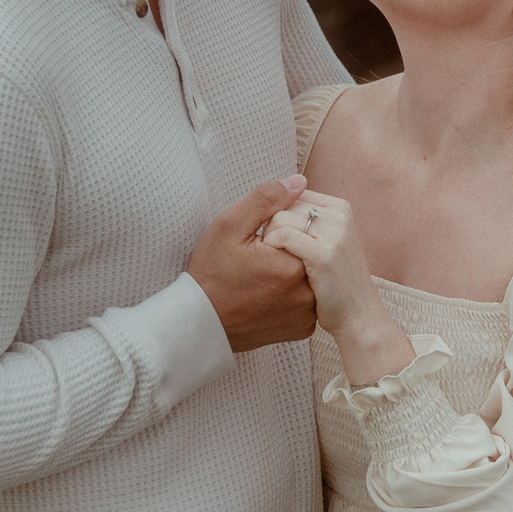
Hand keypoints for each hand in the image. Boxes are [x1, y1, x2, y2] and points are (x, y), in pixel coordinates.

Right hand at [186, 179, 317, 350]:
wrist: (200, 324)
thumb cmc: (211, 274)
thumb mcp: (230, 226)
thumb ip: (266, 199)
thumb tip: (300, 182)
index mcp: (293, 265)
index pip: (305, 230)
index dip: (281, 231)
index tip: (259, 243)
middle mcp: (307, 294)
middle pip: (311, 254)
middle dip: (290, 251)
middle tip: (260, 262)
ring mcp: (306, 315)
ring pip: (312, 278)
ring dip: (295, 272)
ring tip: (264, 278)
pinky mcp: (302, 329)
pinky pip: (308, 301)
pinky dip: (294, 295)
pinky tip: (269, 295)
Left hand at [263, 193, 411, 382]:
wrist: (359, 316)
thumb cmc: (335, 282)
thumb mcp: (327, 242)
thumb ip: (308, 219)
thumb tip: (284, 194)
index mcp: (339, 208)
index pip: (291, 195)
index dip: (275, 217)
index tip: (278, 243)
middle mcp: (339, 215)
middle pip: (283, 205)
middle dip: (269, 228)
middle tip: (273, 254)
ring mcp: (334, 233)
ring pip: (279, 219)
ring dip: (267, 240)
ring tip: (274, 262)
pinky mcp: (323, 254)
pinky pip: (282, 237)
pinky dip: (270, 250)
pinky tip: (274, 267)